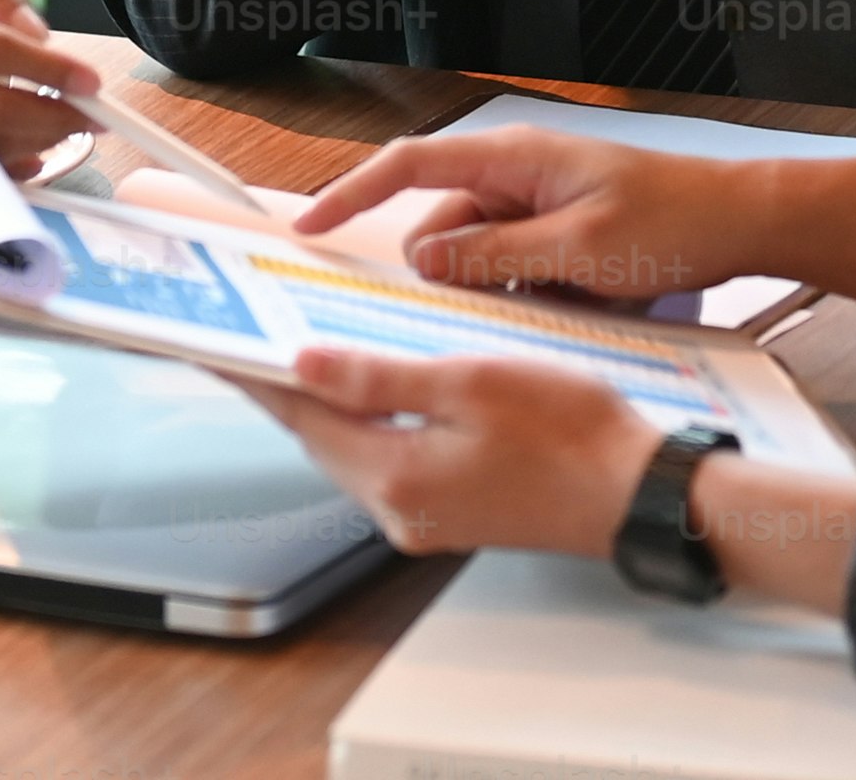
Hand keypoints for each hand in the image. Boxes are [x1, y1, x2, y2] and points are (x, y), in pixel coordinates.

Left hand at [250, 344, 658, 557]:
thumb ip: (379, 376)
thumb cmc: (573, 435)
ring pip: (352, 449)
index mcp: (396, 476)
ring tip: (301, 349)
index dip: (256, 374)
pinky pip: (387, 459)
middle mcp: (399, 510)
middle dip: (285, 386)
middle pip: (319, 437)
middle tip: (251, 337)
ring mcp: (424, 518)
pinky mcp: (449, 513)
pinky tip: (372, 387)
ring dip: (327, 402)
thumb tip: (306, 364)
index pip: (300, 417)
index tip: (217, 345)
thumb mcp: (469, 382)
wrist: (639, 494)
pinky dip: (368, 420)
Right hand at [293, 120, 776, 302]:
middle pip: (443, 224)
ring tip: (538, 311)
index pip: (409, 166)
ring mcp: (538, 204)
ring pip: (479, 254)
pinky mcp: (559, 233)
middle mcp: (516, 174)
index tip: (311, 224)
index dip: (352, 193)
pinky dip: (522, 293)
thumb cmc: (672, 221)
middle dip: (443, 272)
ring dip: (492, 290)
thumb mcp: (576, 250)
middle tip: (454, 315)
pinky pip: (514, 266)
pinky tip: (557, 314)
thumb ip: (493, 255)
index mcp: (512, 158)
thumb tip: (424, 260)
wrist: (742, 223)